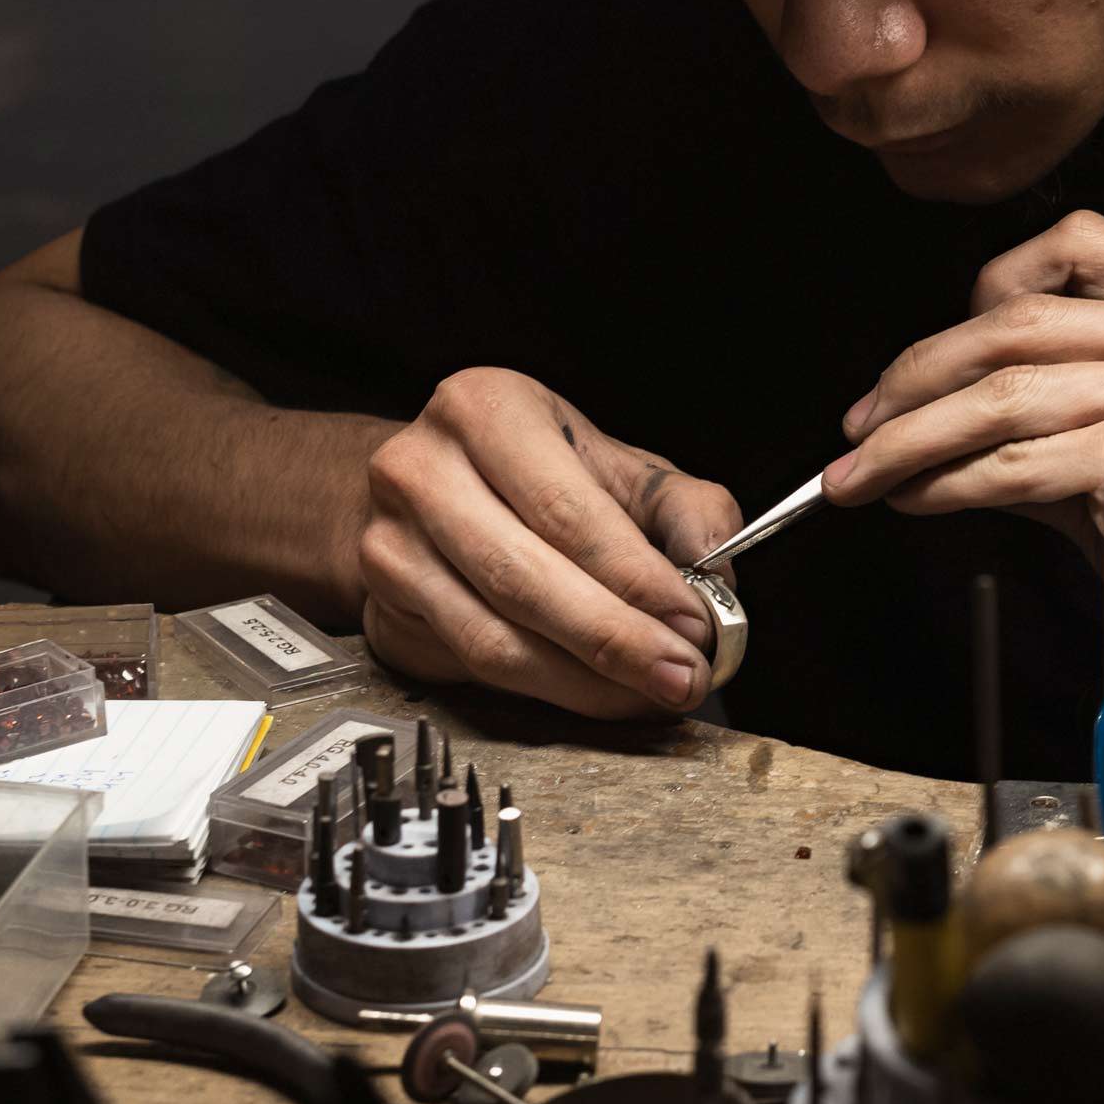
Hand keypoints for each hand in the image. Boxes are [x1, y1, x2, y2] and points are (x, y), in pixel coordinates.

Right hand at [357, 368, 739, 717]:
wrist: (427, 488)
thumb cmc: (534, 475)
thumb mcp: (616, 464)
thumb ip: (683, 508)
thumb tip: (717, 573)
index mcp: (485, 410)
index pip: (567, 510)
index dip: (637, 577)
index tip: (697, 623)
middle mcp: (421, 472)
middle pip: (525, 579)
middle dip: (617, 640)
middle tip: (683, 674)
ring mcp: (390, 546)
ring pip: (496, 639)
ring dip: (586, 681)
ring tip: (651, 692)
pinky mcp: (385, 614)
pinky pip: (476, 667)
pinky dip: (549, 691)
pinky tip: (598, 693)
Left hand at [823, 212, 1103, 699]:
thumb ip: (1072, 423)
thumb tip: (954, 435)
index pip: (1084, 242)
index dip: (997, 282)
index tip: (947, 346)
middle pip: (1016, 318)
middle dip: (919, 369)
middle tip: (866, 419)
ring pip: (998, 392)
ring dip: (909, 435)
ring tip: (862, 473)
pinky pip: (1011, 461)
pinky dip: (945, 482)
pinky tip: (916, 499)